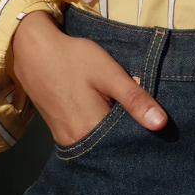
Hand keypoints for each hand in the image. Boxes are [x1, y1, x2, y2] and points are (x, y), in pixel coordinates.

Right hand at [8, 10, 167, 144]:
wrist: (33, 50)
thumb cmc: (73, 58)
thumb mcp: (109, 73)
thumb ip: (134, 99)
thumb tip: (161, 124)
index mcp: (91, 129)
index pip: (127, 142)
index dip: (142, 131)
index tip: (153, 120)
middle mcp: (76, 141)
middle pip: (112, 144)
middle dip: (128, 131)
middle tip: (138, 111)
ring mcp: (65, 138)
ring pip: (99, 141)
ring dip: (112, 130)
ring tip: (122, 110)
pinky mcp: (58, 132)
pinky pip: (86, 137)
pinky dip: (98, 128)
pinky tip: (104, 111)